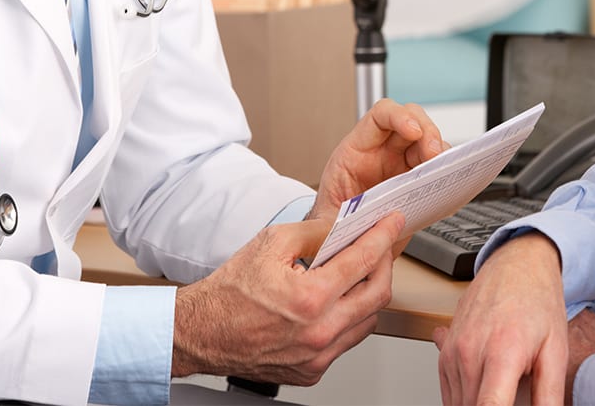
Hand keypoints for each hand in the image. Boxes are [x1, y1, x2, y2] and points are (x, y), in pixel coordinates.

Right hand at [171, 211, 404, 385]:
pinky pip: (346, 342)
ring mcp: (318, 356)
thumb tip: (344, 224)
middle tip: (379, 247)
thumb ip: (314, 231)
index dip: (382, 236)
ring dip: (368, 294)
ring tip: (355, 274)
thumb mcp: (271, 243)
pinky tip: (335, 303)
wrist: (203, 332)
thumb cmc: (230, 291)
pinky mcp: (313, 371)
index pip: (363, 261)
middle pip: (378, 294)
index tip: (391, 223)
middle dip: (384, 264)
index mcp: (310, 298)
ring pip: (367, 321)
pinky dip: (348, 319)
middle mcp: (319, 332)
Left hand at [309, 99, 445, 221]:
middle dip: (428, 132)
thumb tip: (334, 231)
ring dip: (441, 152)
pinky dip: (448, 171)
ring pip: (428, 142)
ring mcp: (402, 165)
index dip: (399, 117)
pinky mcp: (417, 181)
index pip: (380, 116)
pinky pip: (437, 167)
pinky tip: (448, 183)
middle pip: (412, 120)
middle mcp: (382, 152)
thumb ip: (328, 224)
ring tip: (444, 170)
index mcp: (355, 151)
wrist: (343, 242)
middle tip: (435, 154)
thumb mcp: (324, 223)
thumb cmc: (330, 224)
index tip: (413, 131)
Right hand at [434, 233, 567, 405]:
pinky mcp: (444, 353)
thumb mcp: (555, 351)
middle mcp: (470, 352)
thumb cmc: (537, 301)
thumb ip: (549, 396)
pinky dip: (468, 400)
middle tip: (517, 395)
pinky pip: (450, 394)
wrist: (516, 264)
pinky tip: (489, 386)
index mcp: (501, 352)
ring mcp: (452, 352)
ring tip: (505, 387)